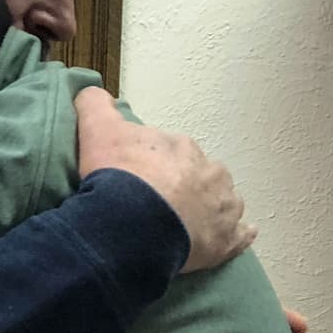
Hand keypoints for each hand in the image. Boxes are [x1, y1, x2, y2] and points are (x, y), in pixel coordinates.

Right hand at [75, 88, 255, 273]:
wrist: (132, 226)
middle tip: (157, 203)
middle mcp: (210, 172)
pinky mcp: (226, 240)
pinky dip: (237, 236)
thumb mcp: (97, 130)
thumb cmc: (118, 177)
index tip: (138, 177)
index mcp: (182, 147)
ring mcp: (223, 208)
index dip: (154, 163)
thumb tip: (91, 91)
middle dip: (184, 185)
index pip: (171, 150)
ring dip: (209, 208)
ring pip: (222, 202)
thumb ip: (95, 106)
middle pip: (200, 175)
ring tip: (186, 223)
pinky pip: (240, 237)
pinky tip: (229, 239)